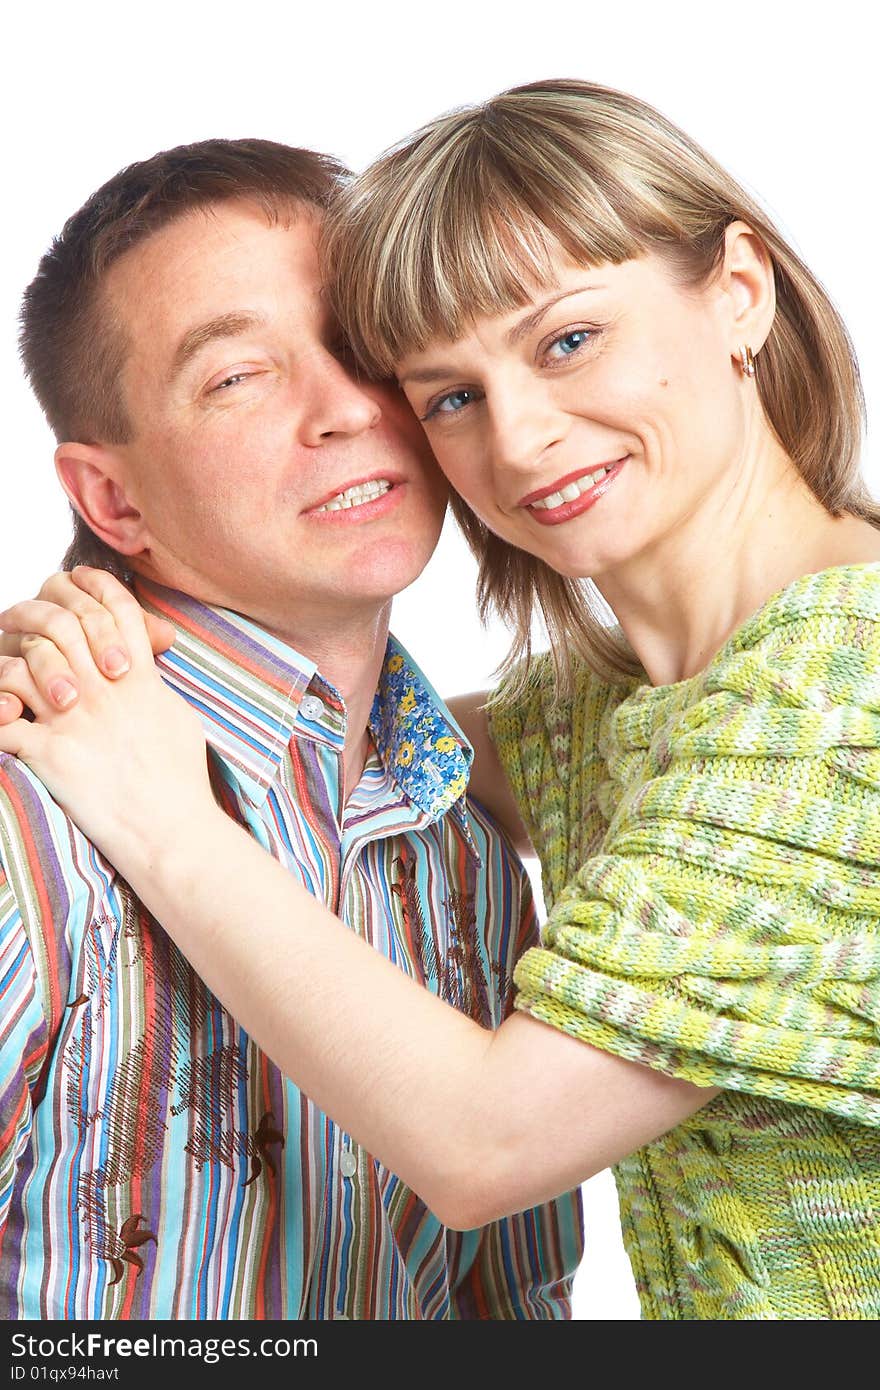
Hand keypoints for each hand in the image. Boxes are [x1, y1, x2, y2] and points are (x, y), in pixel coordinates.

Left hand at [0, 567, 213, 865]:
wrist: (168, 828)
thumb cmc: (180, 779)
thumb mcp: (177, 715)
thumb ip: (154, 682)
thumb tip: (145, 662)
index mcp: (138, 676)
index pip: (112, 606)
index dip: (90, 585)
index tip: (72, 582)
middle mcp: (104, 688)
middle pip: (59, 622)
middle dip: (32, 614)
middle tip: (18, 622)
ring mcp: (73, 718)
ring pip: (21, 663)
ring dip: (8, 667)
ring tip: (8, 678)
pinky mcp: (48, 752)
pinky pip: (3, 722)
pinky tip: (3, 721)